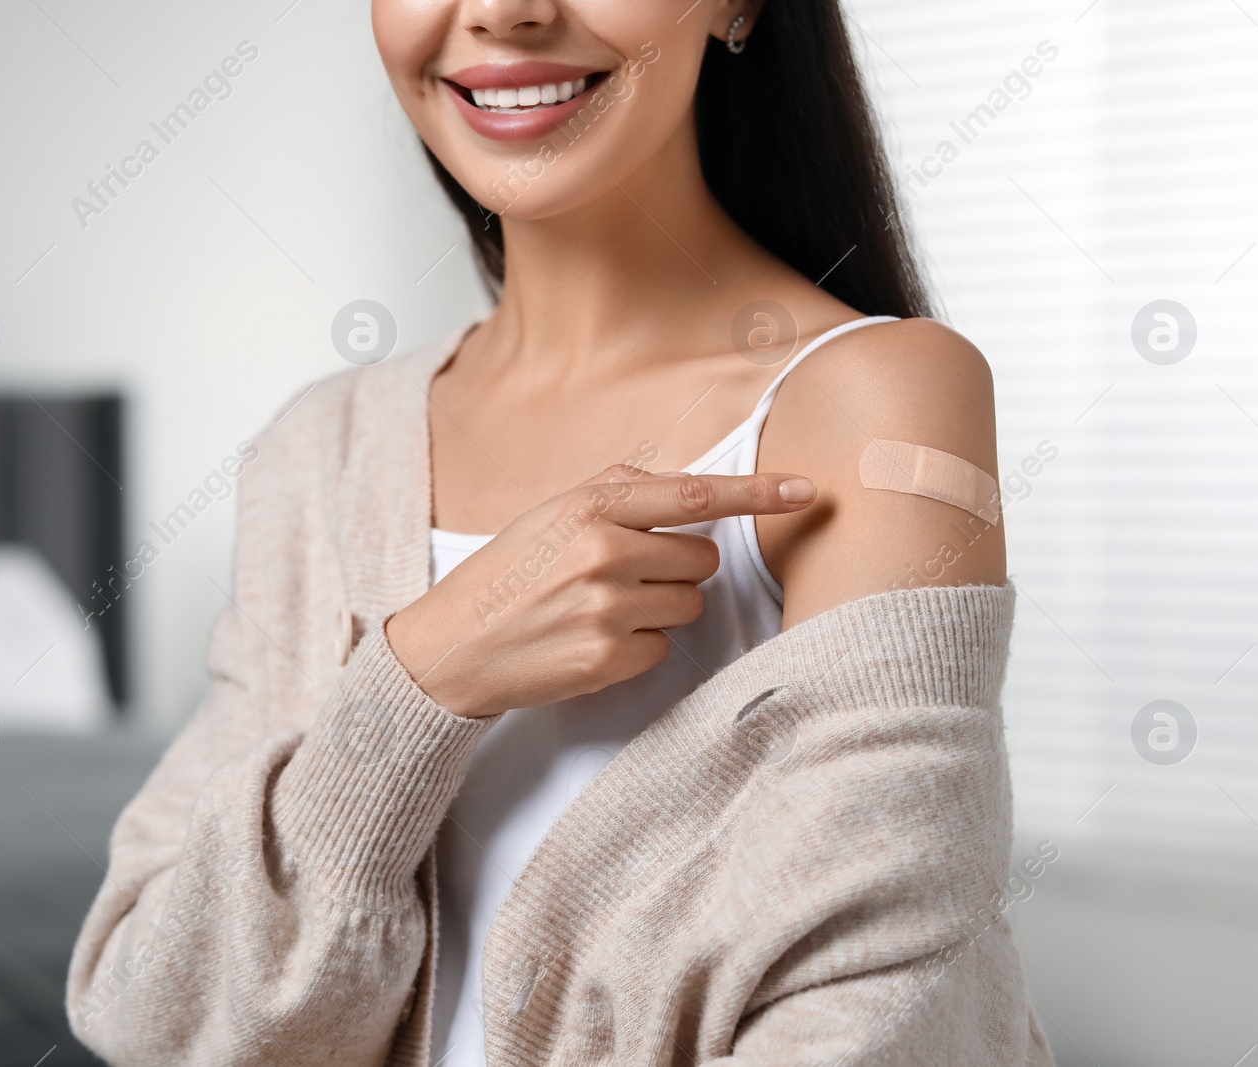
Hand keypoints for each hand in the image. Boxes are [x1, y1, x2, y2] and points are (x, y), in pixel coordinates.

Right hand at [384, 465, 816, 717]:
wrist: (449, 648)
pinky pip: (664, 648)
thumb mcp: (549, 513)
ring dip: (660, 608)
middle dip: (674, 568)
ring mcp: (608, 609)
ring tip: (600, 609)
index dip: (758, 492)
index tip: (807, 489)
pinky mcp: (609, 658)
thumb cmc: (504, 576)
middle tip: (619, 577)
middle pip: (701, 558)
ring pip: (689, 605)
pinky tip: (592, 641)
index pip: (693, 495)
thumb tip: (683, 488)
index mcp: (589, 507)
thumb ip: (616, 492)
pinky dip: (638, 647)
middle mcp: (603, 553)